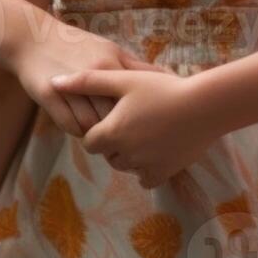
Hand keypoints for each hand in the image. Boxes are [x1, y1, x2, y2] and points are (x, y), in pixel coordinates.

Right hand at [5, 22, 157, 137]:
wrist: (33, 38)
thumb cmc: (76, 46)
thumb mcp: (109, 49)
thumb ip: (135, 66)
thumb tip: (167, 78)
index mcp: (110, 61)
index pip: (134, 94)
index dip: (143, 113)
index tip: (148, 124)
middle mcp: (92, 73)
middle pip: (115, 113)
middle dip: (121, 129)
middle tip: (126, 139)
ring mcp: (69, 85)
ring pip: (92, 124)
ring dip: (99, 134)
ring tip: (104, 137)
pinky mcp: (48, 95)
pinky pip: (70, 126)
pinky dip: (78, 132)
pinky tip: (82, 130)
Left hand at [52, 68, 214, 187]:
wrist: (204, 107)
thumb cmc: (162, 88)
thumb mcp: (123, 79)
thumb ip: (87, 82)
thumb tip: (54, 83)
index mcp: (112, 132)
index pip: (90, 141)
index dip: (98, 128)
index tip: (113, 115)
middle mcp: (124, 154)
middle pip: (107, 154)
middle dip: (113, 141)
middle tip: (132, 120)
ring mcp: (144, 166)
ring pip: (125, 166)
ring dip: (129, 154)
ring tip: (147, 130)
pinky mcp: (163, 173)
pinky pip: (145, 178)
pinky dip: (146, 167)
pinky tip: (156, 148)